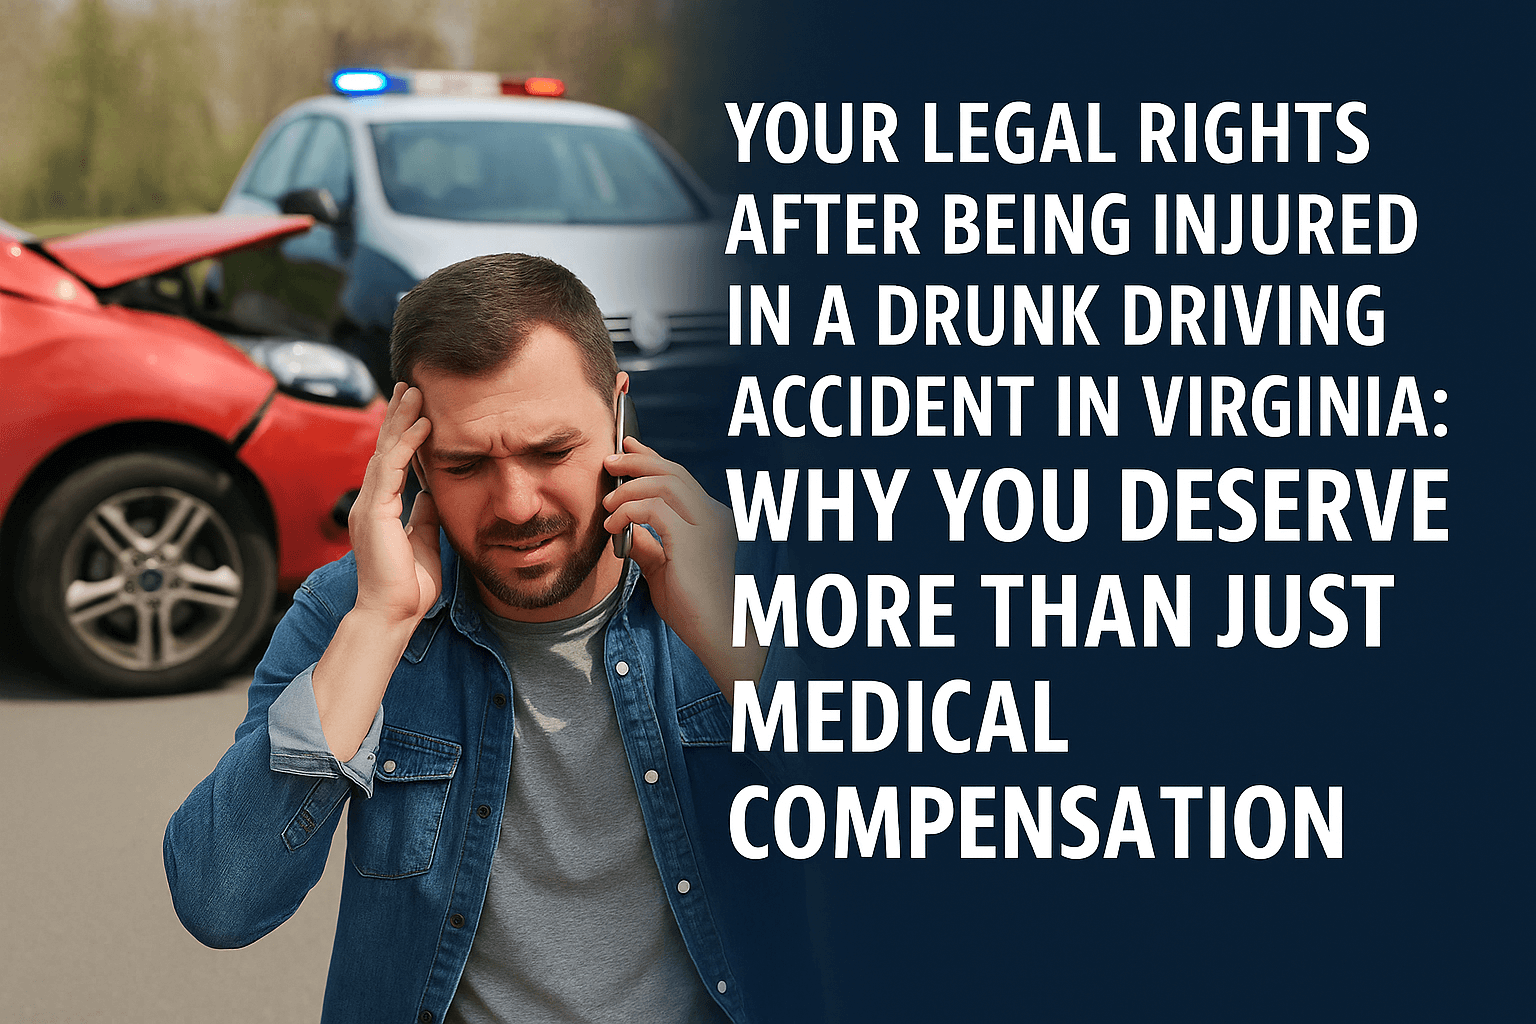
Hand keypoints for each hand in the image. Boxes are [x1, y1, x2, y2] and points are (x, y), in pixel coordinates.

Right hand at [349, 382, 440, 626]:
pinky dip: (407, 444)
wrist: (393, 614)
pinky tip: (422, 424)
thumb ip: (423, 516)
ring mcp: (370, 506)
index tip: (415, 409)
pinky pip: (391, 468)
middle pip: (384, 449)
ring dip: (402, 420)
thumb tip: (430, 494)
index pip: (391, 462)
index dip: (402, 434)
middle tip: (410, 385)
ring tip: (416, 392)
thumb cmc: (408, 587)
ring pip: (385, 451)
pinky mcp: (376, 511)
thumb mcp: (423, 542)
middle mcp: (370, 503)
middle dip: (397, 416)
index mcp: (380, 510)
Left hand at [602, 438, 764, 698]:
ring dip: (629, 486)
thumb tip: (628, 533)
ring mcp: (705, 525)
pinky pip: (652, 509)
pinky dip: (627, 511)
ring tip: (607, 502)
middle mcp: (713, 516)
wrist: (720, 635)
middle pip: (672, 471)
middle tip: (610, 459)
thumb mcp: (666, 572)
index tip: (628, 448)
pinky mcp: (690, 539)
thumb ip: (650, 548)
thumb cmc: (696, 610)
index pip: (681, 479)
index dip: (652, 459)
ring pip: (663, 483)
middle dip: (638, 459)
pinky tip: (613, 525)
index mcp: (712, 521)